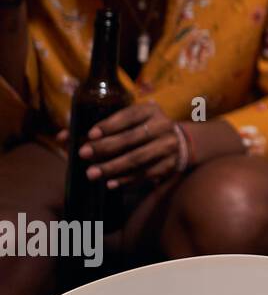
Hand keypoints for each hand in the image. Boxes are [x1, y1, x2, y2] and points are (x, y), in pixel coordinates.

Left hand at [59, 102, 185, 188]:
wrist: (180, 142)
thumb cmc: (142, 129)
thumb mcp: (127, 121)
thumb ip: (97, 128)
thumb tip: (61, 137)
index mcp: (150, 110)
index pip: (129, 115)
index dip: (110, 125)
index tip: (91, 134)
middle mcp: (163, 125)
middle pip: (132, 138)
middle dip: (105, 147)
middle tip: (83, 154)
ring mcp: (168, 146)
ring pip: (138, 158)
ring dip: (113, 167)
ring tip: (92, 174)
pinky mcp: (170, 164)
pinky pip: (146, 174)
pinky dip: (127, 180)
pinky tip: (110, 183)